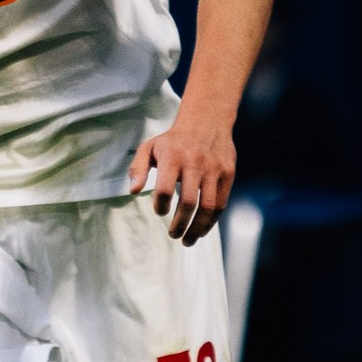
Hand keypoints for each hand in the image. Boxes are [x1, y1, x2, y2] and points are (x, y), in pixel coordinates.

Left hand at [128, 108, 235, 244]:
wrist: (207, 121)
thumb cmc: (172, 141)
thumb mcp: (149, 147)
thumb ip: (138, 168)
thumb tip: (133, 191)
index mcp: (172, 157)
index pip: (165, 190)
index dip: (160, 206)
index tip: (159, 212)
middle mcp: (194, 163)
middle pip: (188, 202)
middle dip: (179, 225)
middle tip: (173, 235)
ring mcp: (213, 169)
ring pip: (208, 207)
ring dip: (197, 229)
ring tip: (188, 241)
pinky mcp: (227, 174)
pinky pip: (220, 203)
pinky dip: (211, 221)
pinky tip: (202, 230)